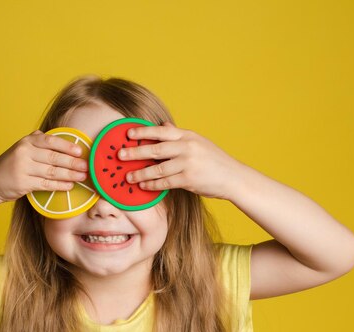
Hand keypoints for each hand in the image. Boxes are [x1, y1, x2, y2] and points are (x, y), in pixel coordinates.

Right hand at [0, 130, 88, 203]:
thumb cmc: (9, 165)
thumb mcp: (20, 148)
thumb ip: (36, 141)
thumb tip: (56, 135)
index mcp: (26, 142)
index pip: (50, 140)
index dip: (66, 145)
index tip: (80, 151)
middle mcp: (24, 152)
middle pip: (54, 157)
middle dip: (72, 162)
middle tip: (86, 166)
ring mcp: (23, 168)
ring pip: (52, 171)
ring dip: (69, 175)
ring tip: (82, 177)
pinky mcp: (23, 183)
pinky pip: (45, 184)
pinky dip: (59, 185)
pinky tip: (69, 186)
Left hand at [118, 121, 246, 199]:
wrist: (234, 178)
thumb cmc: (214, 161)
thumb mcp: (199, 142)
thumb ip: (179, 135)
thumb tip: (163, 124)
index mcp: (188, 136)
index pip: (162, 131)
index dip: (144, 132)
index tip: (128, 134)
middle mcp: (187, 147)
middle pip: (155, 149)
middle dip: (135, 152)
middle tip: (120, 155)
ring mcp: (188, 163)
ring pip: (158, 168)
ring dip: (141, 173)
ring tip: (128, 176)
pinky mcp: (189, 179)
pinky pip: (165, 182)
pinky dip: (152, 184)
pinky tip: (143, 185)